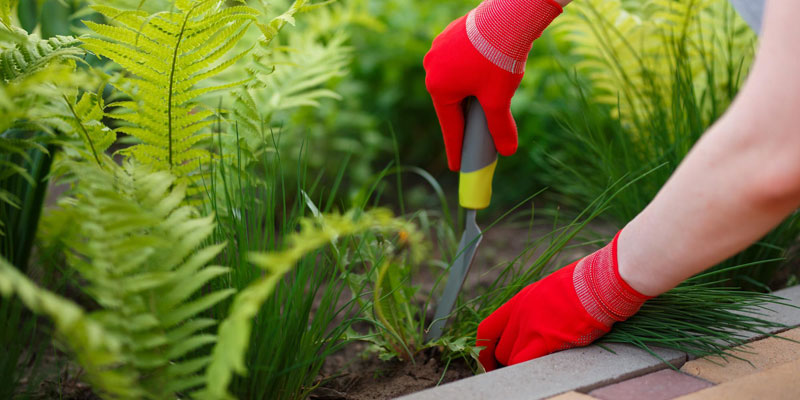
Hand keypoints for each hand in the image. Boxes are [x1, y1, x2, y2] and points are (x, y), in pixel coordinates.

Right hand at [423, 0, 561, 170]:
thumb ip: (499, 127)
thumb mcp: (498, 99)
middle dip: (466, 117)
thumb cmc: (499, 58)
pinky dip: (471, 72)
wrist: (508, 17)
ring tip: (488, 96)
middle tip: (479, 133)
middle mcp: (432, 67)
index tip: (457, 166)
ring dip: (469, 91)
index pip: (449, 126)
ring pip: (456, 80)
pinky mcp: (450, 35)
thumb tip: (507, 151)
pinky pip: (459, 61)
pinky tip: (485, 71)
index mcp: (438, 86)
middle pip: (451, 102)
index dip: (456, 148)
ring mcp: (439, 48)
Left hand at [476, 232, 650, 370]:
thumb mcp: (552, 290)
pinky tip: (540, 373)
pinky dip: (527, 371)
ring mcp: (531, 327)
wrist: (600, 282)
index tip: (490, 360)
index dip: (485, 348)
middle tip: (518, 369)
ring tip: (532, 372)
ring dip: (519, 367)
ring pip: (511, 359)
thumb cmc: (586, 284)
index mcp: (519, 301)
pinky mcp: (547, 340)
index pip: (488, 329)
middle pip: (499, 348)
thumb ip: (540, 308)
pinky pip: (525, 364)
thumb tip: (541, 321)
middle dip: (506, 362)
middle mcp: (520, 314)